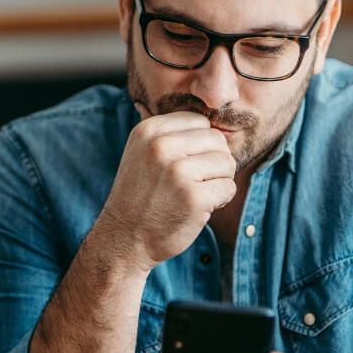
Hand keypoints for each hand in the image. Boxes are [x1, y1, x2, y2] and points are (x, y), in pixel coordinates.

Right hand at [95, 102, 235, 271]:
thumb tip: (206, 114)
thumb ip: (169, 133)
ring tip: (195, 194)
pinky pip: (228, 188)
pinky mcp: (193, 197)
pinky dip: (220, 201)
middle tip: (196, 182)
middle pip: (217, 140)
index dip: (201, 145)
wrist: (123, 238)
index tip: (186, 164)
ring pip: (227, 163)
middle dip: (214, 162)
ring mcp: (177, 172)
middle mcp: (161, 146)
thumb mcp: (142, 152)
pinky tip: (199, 208)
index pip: (200, 122)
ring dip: (219, 181)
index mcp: (149, 131)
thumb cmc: (141, 196)